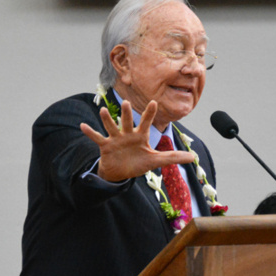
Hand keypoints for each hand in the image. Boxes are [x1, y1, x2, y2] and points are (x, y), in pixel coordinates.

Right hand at [80, 100, 194, 181]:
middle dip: (126, 113)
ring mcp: (116, 139)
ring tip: (103, 110)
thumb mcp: (156, 161)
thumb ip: (173, 157)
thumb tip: (193, 157)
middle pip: (126, 122)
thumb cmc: (138, 163)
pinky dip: (90, 132)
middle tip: (125, 101)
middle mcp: (127, 134)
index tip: (154, 102)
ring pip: (111, 127)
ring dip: (107, 120)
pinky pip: (97, 138)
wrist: (121, 173)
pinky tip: (83, 126)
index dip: (150, 113)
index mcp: (140, 136)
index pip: (146, 122)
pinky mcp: (106, 146)